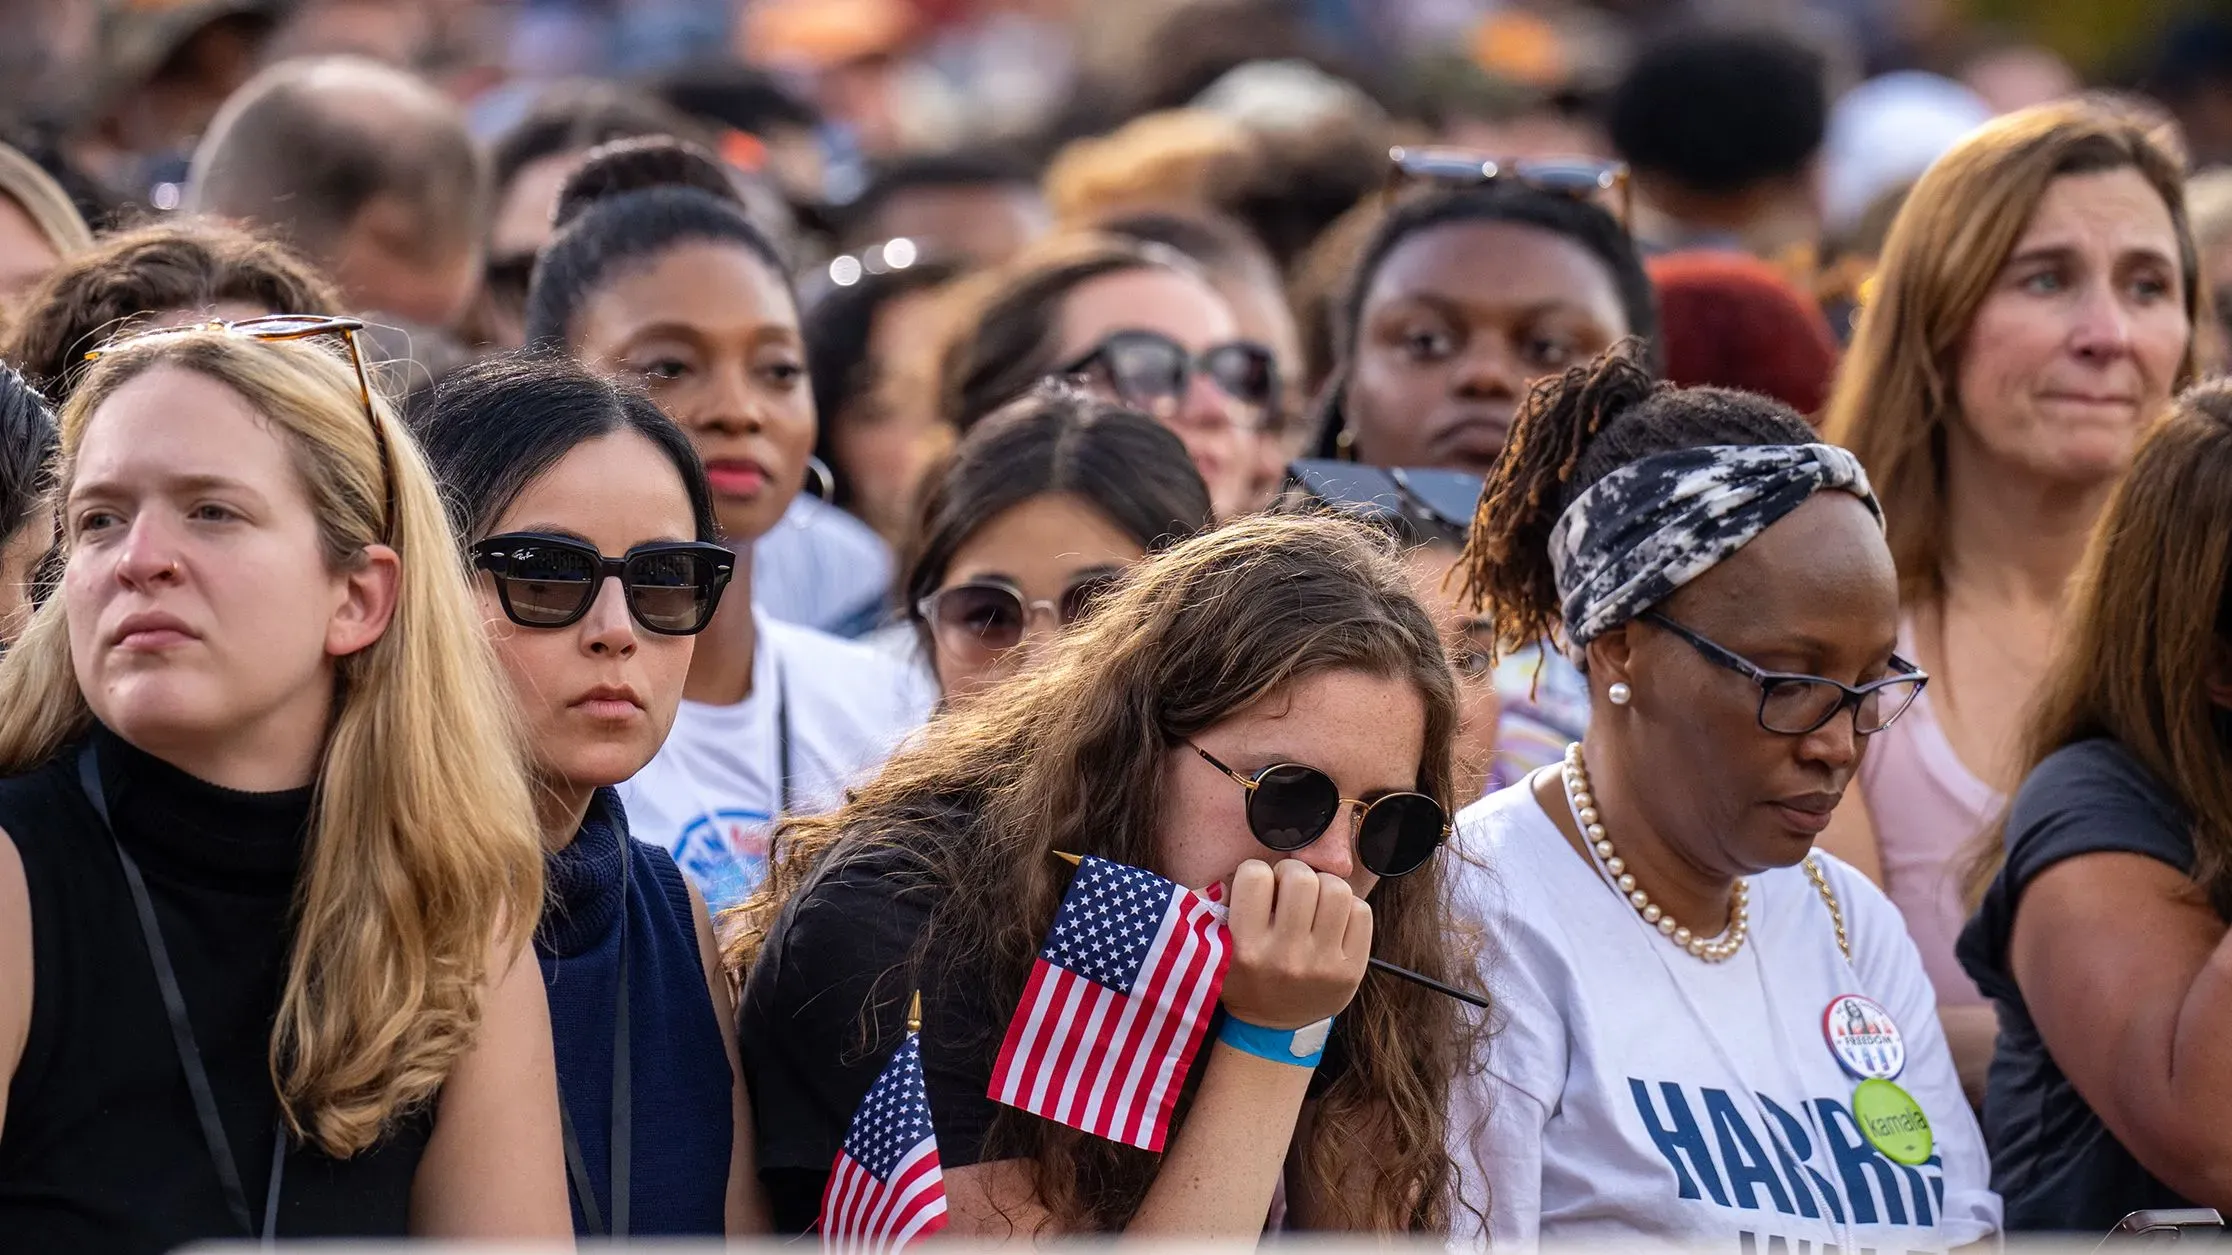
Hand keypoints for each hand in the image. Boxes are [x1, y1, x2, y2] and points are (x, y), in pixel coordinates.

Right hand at [1218, 858, 1371, 1030]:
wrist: (1272, 1028)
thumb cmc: (1244, 977)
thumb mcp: (1213, 950)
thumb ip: (1211, 910)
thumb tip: (1227, 877)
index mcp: (1246, 948)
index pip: (1254, 875)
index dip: (1256, 873)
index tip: (1259, 888)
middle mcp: (1285, 957)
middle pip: (1301, 878)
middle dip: (1293, 873)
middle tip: (1288, 888)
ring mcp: (1323, 965)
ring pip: (1337, 890)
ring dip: (1324, 886)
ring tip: (1313, 901)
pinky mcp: (1352, 971)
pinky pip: (1362, 912)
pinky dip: (1348, 908)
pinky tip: (1331, 919)